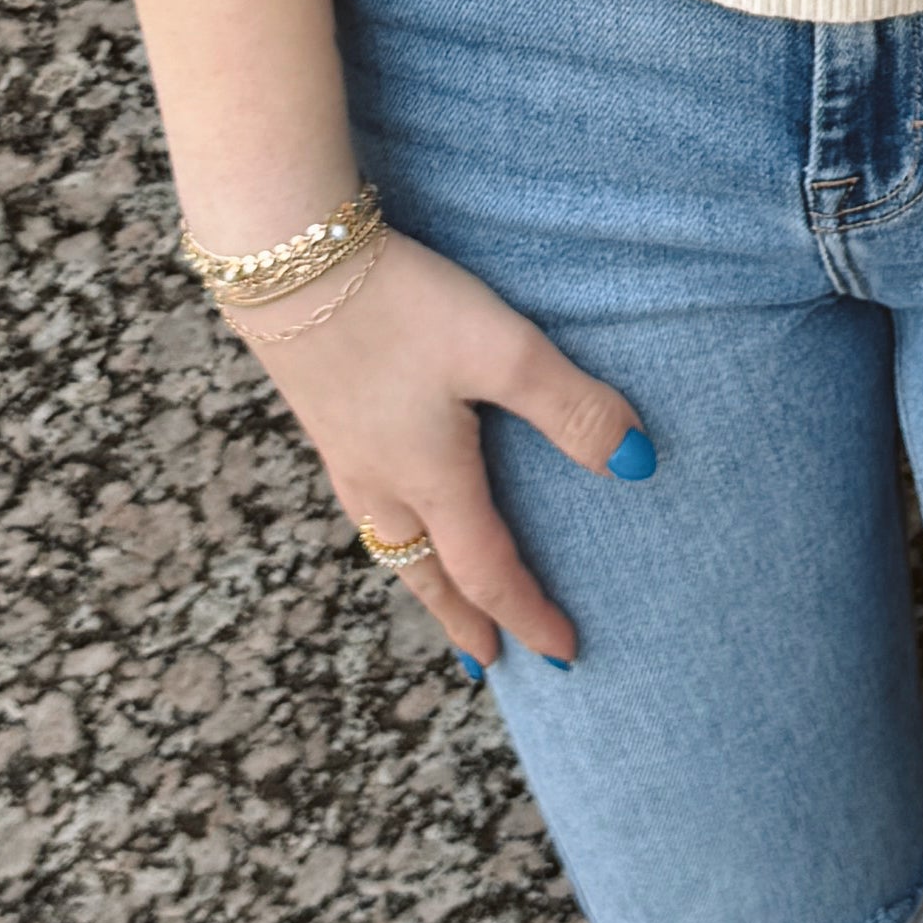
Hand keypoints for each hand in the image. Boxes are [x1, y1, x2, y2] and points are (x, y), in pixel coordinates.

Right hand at [229, 226, 641, 667]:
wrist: (285, 260)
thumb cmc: (397, 305)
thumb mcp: (500, 350)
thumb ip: (571, 406)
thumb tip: (637, 464)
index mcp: (431, 479)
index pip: (489, 572)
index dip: (528, 615)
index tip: (564, 655)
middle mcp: (381, 481)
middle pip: (427, 575)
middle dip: (462, 621)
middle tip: (486, 663)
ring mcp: (344, 452)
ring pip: (387, 544)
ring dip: (421, 581)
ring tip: (437, 597)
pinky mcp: (323, 417)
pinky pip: (363, 507)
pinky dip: (388, 535)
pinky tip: (386, 505)